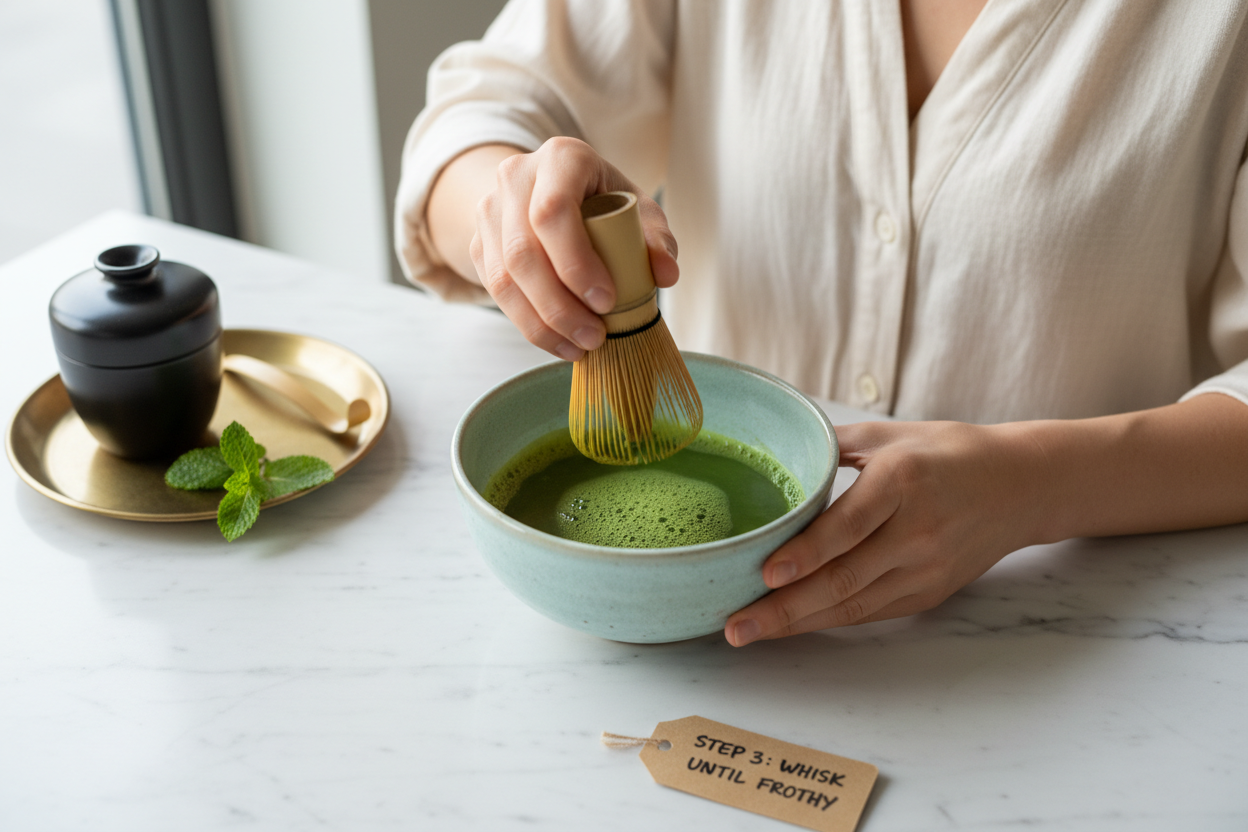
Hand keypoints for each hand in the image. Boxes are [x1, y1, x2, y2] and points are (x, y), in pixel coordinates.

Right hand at [464, 138, 678, 359]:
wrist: (556, 192)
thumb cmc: (605, 203)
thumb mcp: (638, 212)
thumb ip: (656, 241)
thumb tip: (666, 275)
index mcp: (561, 158)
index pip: (553, 212)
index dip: (575, 262)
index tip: (607, 301)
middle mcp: (516, 176)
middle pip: (523, 251)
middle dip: (558, 305)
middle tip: (594, 337)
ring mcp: (490, 209)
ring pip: (503, 278)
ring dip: (540, 323)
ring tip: (578, 347)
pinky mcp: (479, 242)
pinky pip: (494, 290)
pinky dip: (526, 323)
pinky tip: (557, 342)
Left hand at [724, 420, 1049, 644]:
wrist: (1022, 486)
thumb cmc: (949, 452)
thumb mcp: (891, 434)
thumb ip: (833, 444)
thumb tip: (772, 451)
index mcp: (903, 481)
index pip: (848, 526)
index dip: (806, 554)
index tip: (764, 574)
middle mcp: (918, 530)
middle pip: (844, 579)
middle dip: (784, 608)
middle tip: (735, 625)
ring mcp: (927, 568)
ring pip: (854, 605)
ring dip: (798, 623)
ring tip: (750, 632)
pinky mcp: (930, 593)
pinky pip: (871, 612)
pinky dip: (828, 621)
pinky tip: (791, 626)